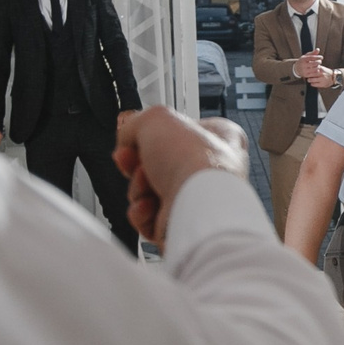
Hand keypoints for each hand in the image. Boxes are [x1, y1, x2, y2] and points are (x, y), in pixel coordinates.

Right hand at [113, 107, 246, 245]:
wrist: (198, 204)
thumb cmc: (194, 162)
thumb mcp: (155, 119)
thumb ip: (135, 124)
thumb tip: (126, 140)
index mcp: (217, 139)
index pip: (179, 132)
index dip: (152, 133)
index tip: (132, 134)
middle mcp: (209, 172)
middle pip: (158, 164)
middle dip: (136, 163)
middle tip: (130, 160)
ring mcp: (195, 200)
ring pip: (150, 192)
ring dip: (138, 188)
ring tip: (147, 185)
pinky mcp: (180, 225)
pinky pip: (149, 218)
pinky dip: (142, 213)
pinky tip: (148, 206)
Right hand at [293, 50, 326, 82]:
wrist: (297, 68)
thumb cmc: (304, 61)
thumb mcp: (306, 56)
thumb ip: (313, 53)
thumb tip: (318, 49)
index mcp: (303, 59)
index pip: (312, 57)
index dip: (318, 57)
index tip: (322, 57)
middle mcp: (303, 65)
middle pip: (314, 63)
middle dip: (319, 62)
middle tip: (320, 61)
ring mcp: (304, 70)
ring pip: (315, 69)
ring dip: (318, 67)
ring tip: (318, 65)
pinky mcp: (306, 75)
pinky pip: (314, 74)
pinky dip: (317, 71)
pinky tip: (317, 69)